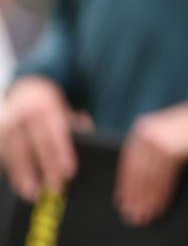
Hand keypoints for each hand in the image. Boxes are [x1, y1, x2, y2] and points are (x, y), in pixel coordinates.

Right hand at [0, 76, 77, 200]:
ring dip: (23, 174)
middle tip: (54, 188)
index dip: (62, 152)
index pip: (56, 132)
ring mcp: (9, 122)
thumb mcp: (63, 105)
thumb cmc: (47, 103)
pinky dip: (11, 170)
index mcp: (46, 105)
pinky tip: (16, 183)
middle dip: (46, 168)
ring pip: (16, 152)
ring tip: (32, 193)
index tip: (69, 171)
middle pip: (37, 145)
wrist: (23, 87)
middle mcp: (25, 112)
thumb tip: (87, 131)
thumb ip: (73, 120)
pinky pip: (5, 154)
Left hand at [115, 103, 187, 225]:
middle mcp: (148, 133)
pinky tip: (161, 206)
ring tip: (147, 215)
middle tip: (135, 215)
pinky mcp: (174, 149)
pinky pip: (165, 178)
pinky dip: (162, 194)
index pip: (129, 162)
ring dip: (148, 199)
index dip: (126, 185)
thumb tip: (133, 184)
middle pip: (138, 172)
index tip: (124, 202)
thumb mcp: (167, 132)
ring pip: (150, 177)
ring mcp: (161, 140)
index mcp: (142, 127)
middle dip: (137, 196)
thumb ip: (151, 150)